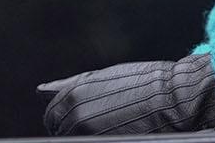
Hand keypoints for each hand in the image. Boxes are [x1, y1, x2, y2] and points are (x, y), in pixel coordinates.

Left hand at [39, 53, 214, 135]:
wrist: (174, 98)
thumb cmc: (145, 83)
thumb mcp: (103, 77)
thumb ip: (69, 85)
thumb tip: (41, 90)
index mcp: (72, 94)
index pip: (52, 115)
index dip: (65, 118)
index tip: (82, 118)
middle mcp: (74, 114)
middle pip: (60, 131)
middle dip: (72, 129)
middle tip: (100, 124)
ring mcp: (86, 132)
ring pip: (73, 139)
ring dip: (85, 135)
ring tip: (112, 126)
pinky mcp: (100, 141)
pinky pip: (88, 142)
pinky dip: (95, 138)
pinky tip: (115, 132)